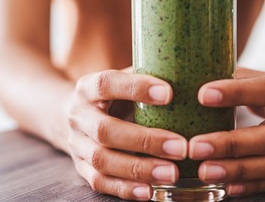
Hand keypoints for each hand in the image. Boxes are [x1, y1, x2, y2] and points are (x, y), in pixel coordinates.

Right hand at [66, 69, 188, 199]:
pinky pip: (100, 182)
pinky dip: (126, 189)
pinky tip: (151, 191)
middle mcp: (78, 116)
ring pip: (102, 160)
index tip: (169, 93)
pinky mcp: (81, 168)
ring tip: (172, 173)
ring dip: (139, 169)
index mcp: (87, 87)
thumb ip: (147, 76)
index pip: (107, 84)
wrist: (74, 116)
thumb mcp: (122, 79)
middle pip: (105, 130)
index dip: (136, 88)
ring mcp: (77, 144)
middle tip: (180, 147)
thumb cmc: (112, 95)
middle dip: (145, 141)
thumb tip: (190, 74)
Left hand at [188, 67, 264, 196]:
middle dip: (229, 144)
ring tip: (204, 171)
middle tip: (195, 147)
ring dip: (236, 171)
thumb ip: (231, 75)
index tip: (202, 95)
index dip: (235, 92)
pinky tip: (225, 187)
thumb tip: (190, 75)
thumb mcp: (258, 75)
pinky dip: (250, 187)